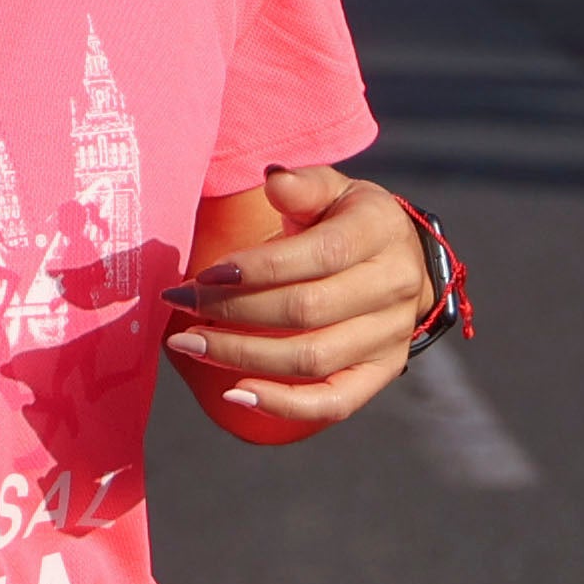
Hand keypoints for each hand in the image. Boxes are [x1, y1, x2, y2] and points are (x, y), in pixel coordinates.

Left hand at [168, 165, 429, 443]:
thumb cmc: (348, 220)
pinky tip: (236, 395)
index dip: (256, 269)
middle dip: (233, 311)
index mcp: (380, 231)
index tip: (202, 276)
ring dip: (242, 356)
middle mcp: (393, 285)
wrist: (401, 260)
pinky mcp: (381, 372)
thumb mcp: (332, 190)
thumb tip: (273, 180)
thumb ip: (303, 185)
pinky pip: (334, 402)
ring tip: (191, 344)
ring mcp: (390, 334)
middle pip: (306, 310)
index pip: (318, 255)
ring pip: (312, 358)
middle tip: (182, 306)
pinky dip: (283, 404)